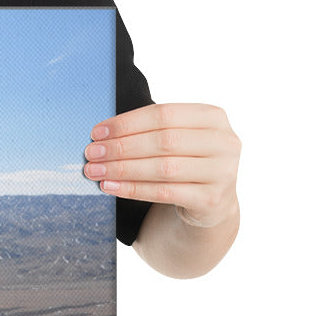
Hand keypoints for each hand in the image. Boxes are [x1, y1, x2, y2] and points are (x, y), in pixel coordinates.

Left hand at [83, 103, 240, 228]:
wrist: (211, 201)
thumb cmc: (184, 161)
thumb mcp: (177, 138)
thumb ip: (149, 130)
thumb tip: (100, 135)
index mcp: (213, 117)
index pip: (163, 114)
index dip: (127, 123)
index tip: (97, 132)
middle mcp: (224, 142)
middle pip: (163, 141)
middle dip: (121, 147)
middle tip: (91, 153)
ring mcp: (223, 172)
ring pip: (163, 168)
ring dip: (122, 169)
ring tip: (95, 171)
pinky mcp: (213, 199)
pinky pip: (164, 192)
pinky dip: (133, 189)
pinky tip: (110, 187)